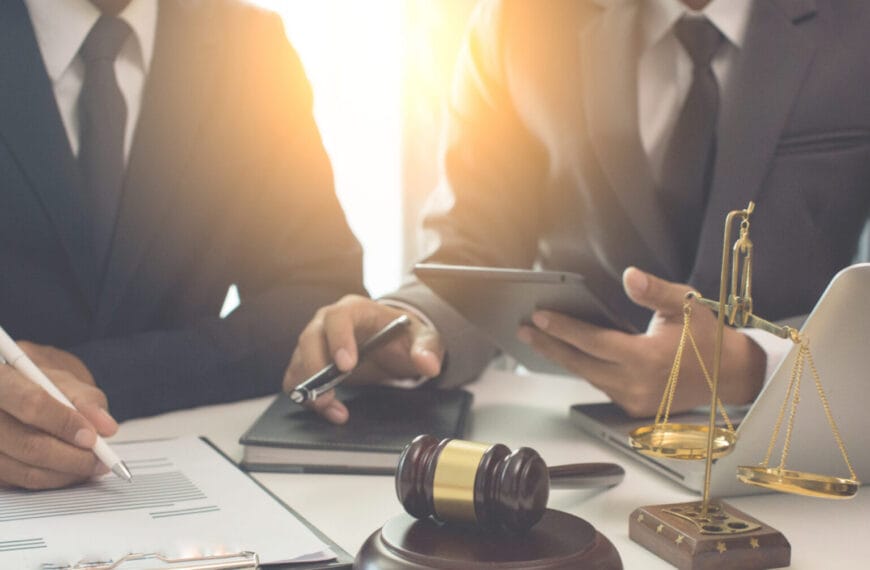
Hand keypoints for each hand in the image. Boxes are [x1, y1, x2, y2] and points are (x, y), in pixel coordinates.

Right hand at [0, 344, 117, 489]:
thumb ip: (88, 402)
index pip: (32, 404)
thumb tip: (107, 428)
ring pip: (26, 470)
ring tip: (91, 467)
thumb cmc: (42, 386)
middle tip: (100, 461)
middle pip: (28, 444)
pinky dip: (53, 480)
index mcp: (3, 380)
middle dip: (72, 457)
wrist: (17, 395)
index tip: (93, 438)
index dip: (65, 423)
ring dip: (66, 473)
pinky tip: (71, 471)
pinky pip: (23, 482)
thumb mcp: (67, 384)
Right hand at [283, 295, 443, 423]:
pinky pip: (297, 379)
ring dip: (310, 388)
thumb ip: (427, 348)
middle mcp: (328, 323)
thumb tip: (428, 364)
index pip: (337, 317)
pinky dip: (307, 396)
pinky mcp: (311, 363)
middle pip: (309, 339)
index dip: (338, 340)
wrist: (393, 345)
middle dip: (314, 368)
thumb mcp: (423, 338)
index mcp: (354, 309)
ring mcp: (316, 343)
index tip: (346, 365)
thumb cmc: (402, 336)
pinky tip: (330, 410)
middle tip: (329, 395)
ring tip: (333, 410)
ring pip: (299, 361)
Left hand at [517, 267, 765, 416]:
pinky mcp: (634, 407)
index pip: (593, 342)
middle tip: (523, 330)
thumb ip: (654, 290)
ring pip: (587, 375)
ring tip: (537, 338)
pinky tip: (566, 352)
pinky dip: (582, 367)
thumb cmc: (707, 336)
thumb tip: (629, 275)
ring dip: (562, 357)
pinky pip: (600, 384)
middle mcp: (636, 384)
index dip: (564, 329)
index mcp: (647, 359)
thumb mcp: (686, 305)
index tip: (538, 317)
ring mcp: (634, 399)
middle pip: (581, 363)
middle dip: (549, 345)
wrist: (730, 375)